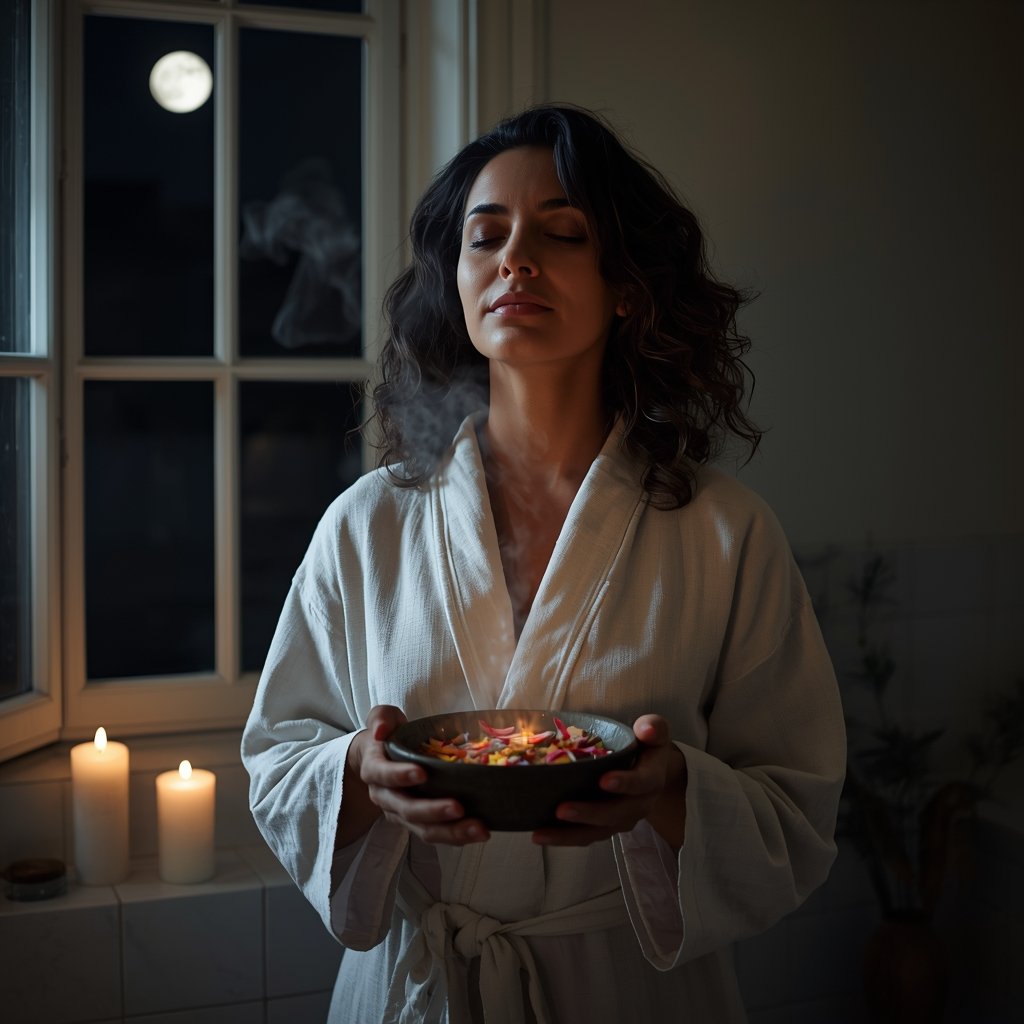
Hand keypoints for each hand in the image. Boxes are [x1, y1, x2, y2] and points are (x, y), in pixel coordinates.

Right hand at [346, 704, 490, 845]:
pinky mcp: (416, 823)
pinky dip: (456, 836)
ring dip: (451, 832)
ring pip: (423, 829)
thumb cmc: (388, 736)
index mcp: (374, 770)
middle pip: (406, 810)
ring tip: (479, 829)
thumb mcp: (383, 719)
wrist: (378, 759)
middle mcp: (385, 797)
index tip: (422, 773)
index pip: (383, 775)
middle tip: (459, 808)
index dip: (401, 775)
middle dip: (433, 811)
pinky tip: (478, 832)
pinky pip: (435, 834)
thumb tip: (380, 731)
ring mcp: (400, 814)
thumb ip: (381, 718)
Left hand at [531, 714, 686, 849]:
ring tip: (541, 833)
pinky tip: (541, 835)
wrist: (653, 770)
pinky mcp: (606, 826)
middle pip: (616, 815)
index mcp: (651, 778)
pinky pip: (586, 836)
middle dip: (589, 814)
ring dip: (569, 835)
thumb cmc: (647, 746)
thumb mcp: (654, 731)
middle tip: (561, 810)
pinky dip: (564, 838)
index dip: (624, 783)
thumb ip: (653, 727)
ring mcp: (622, 819)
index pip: (641, 783)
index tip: (603, 780)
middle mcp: (639, 804)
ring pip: (598, 832)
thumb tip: (646, 730)